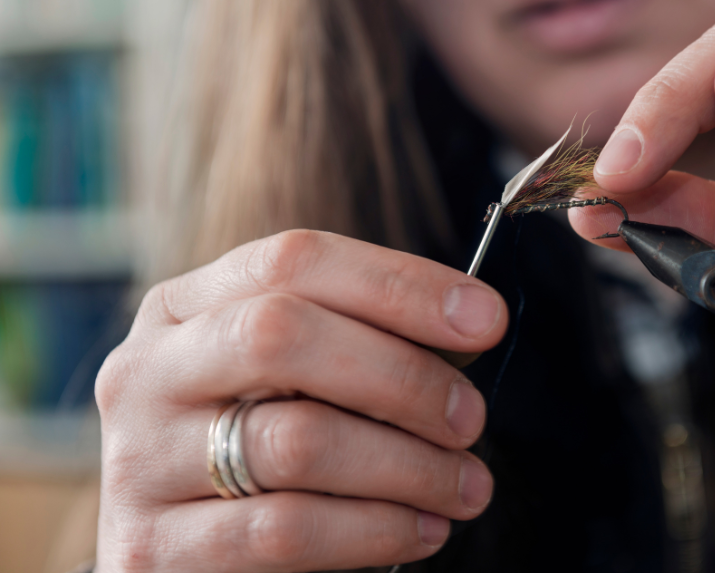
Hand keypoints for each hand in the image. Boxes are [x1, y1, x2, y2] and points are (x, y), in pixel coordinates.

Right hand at [95, 230, 507, 570]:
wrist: (169, 546)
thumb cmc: (250, 439)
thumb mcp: (280, 374)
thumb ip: (347, 340)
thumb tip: (466, 326)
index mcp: (184, 307)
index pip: (295, 260)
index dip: (399, 283)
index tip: (483, 319)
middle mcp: (149, 370)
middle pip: (283, 335)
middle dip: (401, 376)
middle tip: (470, 417)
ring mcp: (140, 458)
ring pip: (297, 440)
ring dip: (407, 465)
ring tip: (465, 485)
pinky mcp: (153, 547)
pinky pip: (285, 531)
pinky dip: (374, 530)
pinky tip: (422, 529)